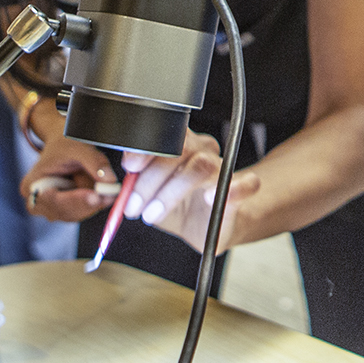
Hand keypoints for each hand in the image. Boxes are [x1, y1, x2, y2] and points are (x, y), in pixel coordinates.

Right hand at [19, 136, 114, 221]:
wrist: (64, 144)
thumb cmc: (65, 144)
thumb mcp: (78, 147)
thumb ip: (94, 162)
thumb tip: (109, 180)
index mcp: (31, 186)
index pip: (51, 200)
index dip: (74, 200)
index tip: (94, 196)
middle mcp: (39, 202)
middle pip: (64, 212)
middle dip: (88, 204)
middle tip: (110, 196)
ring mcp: (53, 209)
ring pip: (77, 214)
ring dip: (94, 202)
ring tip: (107, 187)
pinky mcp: (68, 209)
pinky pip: (84, 211)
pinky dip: (97, 203)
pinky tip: (105, 192)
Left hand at [121, 130, 262, 254]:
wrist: (215, 227)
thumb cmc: (182, 208)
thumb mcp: (152, 198)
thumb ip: (136, 188)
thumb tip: (117, 189)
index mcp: (181, 147)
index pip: (164, 135)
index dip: (146, 147)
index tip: (130, 166)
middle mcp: (203, 152)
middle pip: (180, 150)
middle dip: (151, 179)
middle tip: (134, 206)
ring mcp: (225, 170)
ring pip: (202, 166)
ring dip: (172, 192)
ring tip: (153, 214)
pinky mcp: (242, 190)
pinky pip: (246, 183)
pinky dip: (232, 189)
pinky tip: (212, 198)